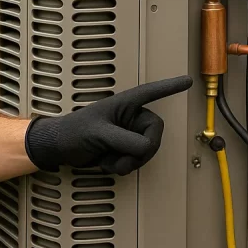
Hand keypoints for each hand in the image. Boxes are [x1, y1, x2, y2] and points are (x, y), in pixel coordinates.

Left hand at [24, 75, 192, 175]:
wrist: (59, 150)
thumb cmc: (73, 132)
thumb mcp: (99, 134)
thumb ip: (124, 139)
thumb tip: (147, 146)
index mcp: (124, 104)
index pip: (151, 93)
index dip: (170, 87)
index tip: (188, 81)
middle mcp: (130, 118)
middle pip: (155, 134)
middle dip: (140, 150)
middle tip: (122, 157)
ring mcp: (128, 134)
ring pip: (147, 151)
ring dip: (129, 161)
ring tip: (107, 159)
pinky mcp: (125, 149)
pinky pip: (137, 161)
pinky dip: (123, 166)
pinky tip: (106, 162)